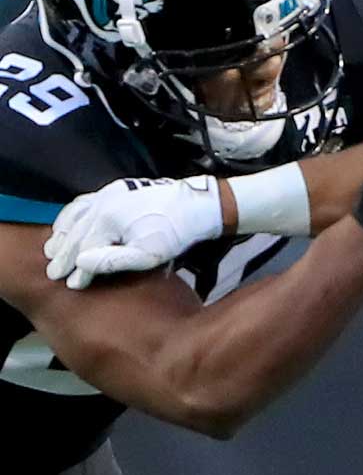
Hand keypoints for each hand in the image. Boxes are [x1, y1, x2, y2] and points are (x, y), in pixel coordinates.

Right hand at [45, 176, 224, 289]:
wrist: (197, 205)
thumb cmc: (175, 233)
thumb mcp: (148, 255)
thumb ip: (113, 261)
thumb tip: (81, 262)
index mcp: (107, 219)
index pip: (84, 250)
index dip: (77, 270)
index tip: (70, 284)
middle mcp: (102, 204)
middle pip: (76, 234)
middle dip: (63, 255)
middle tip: (53, 273)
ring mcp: (108, 194)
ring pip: (75, 216)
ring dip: (62, 234)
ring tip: (52, 251)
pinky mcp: (116, 189)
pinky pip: (84, 201)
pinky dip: (71, 214)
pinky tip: (67, 223)